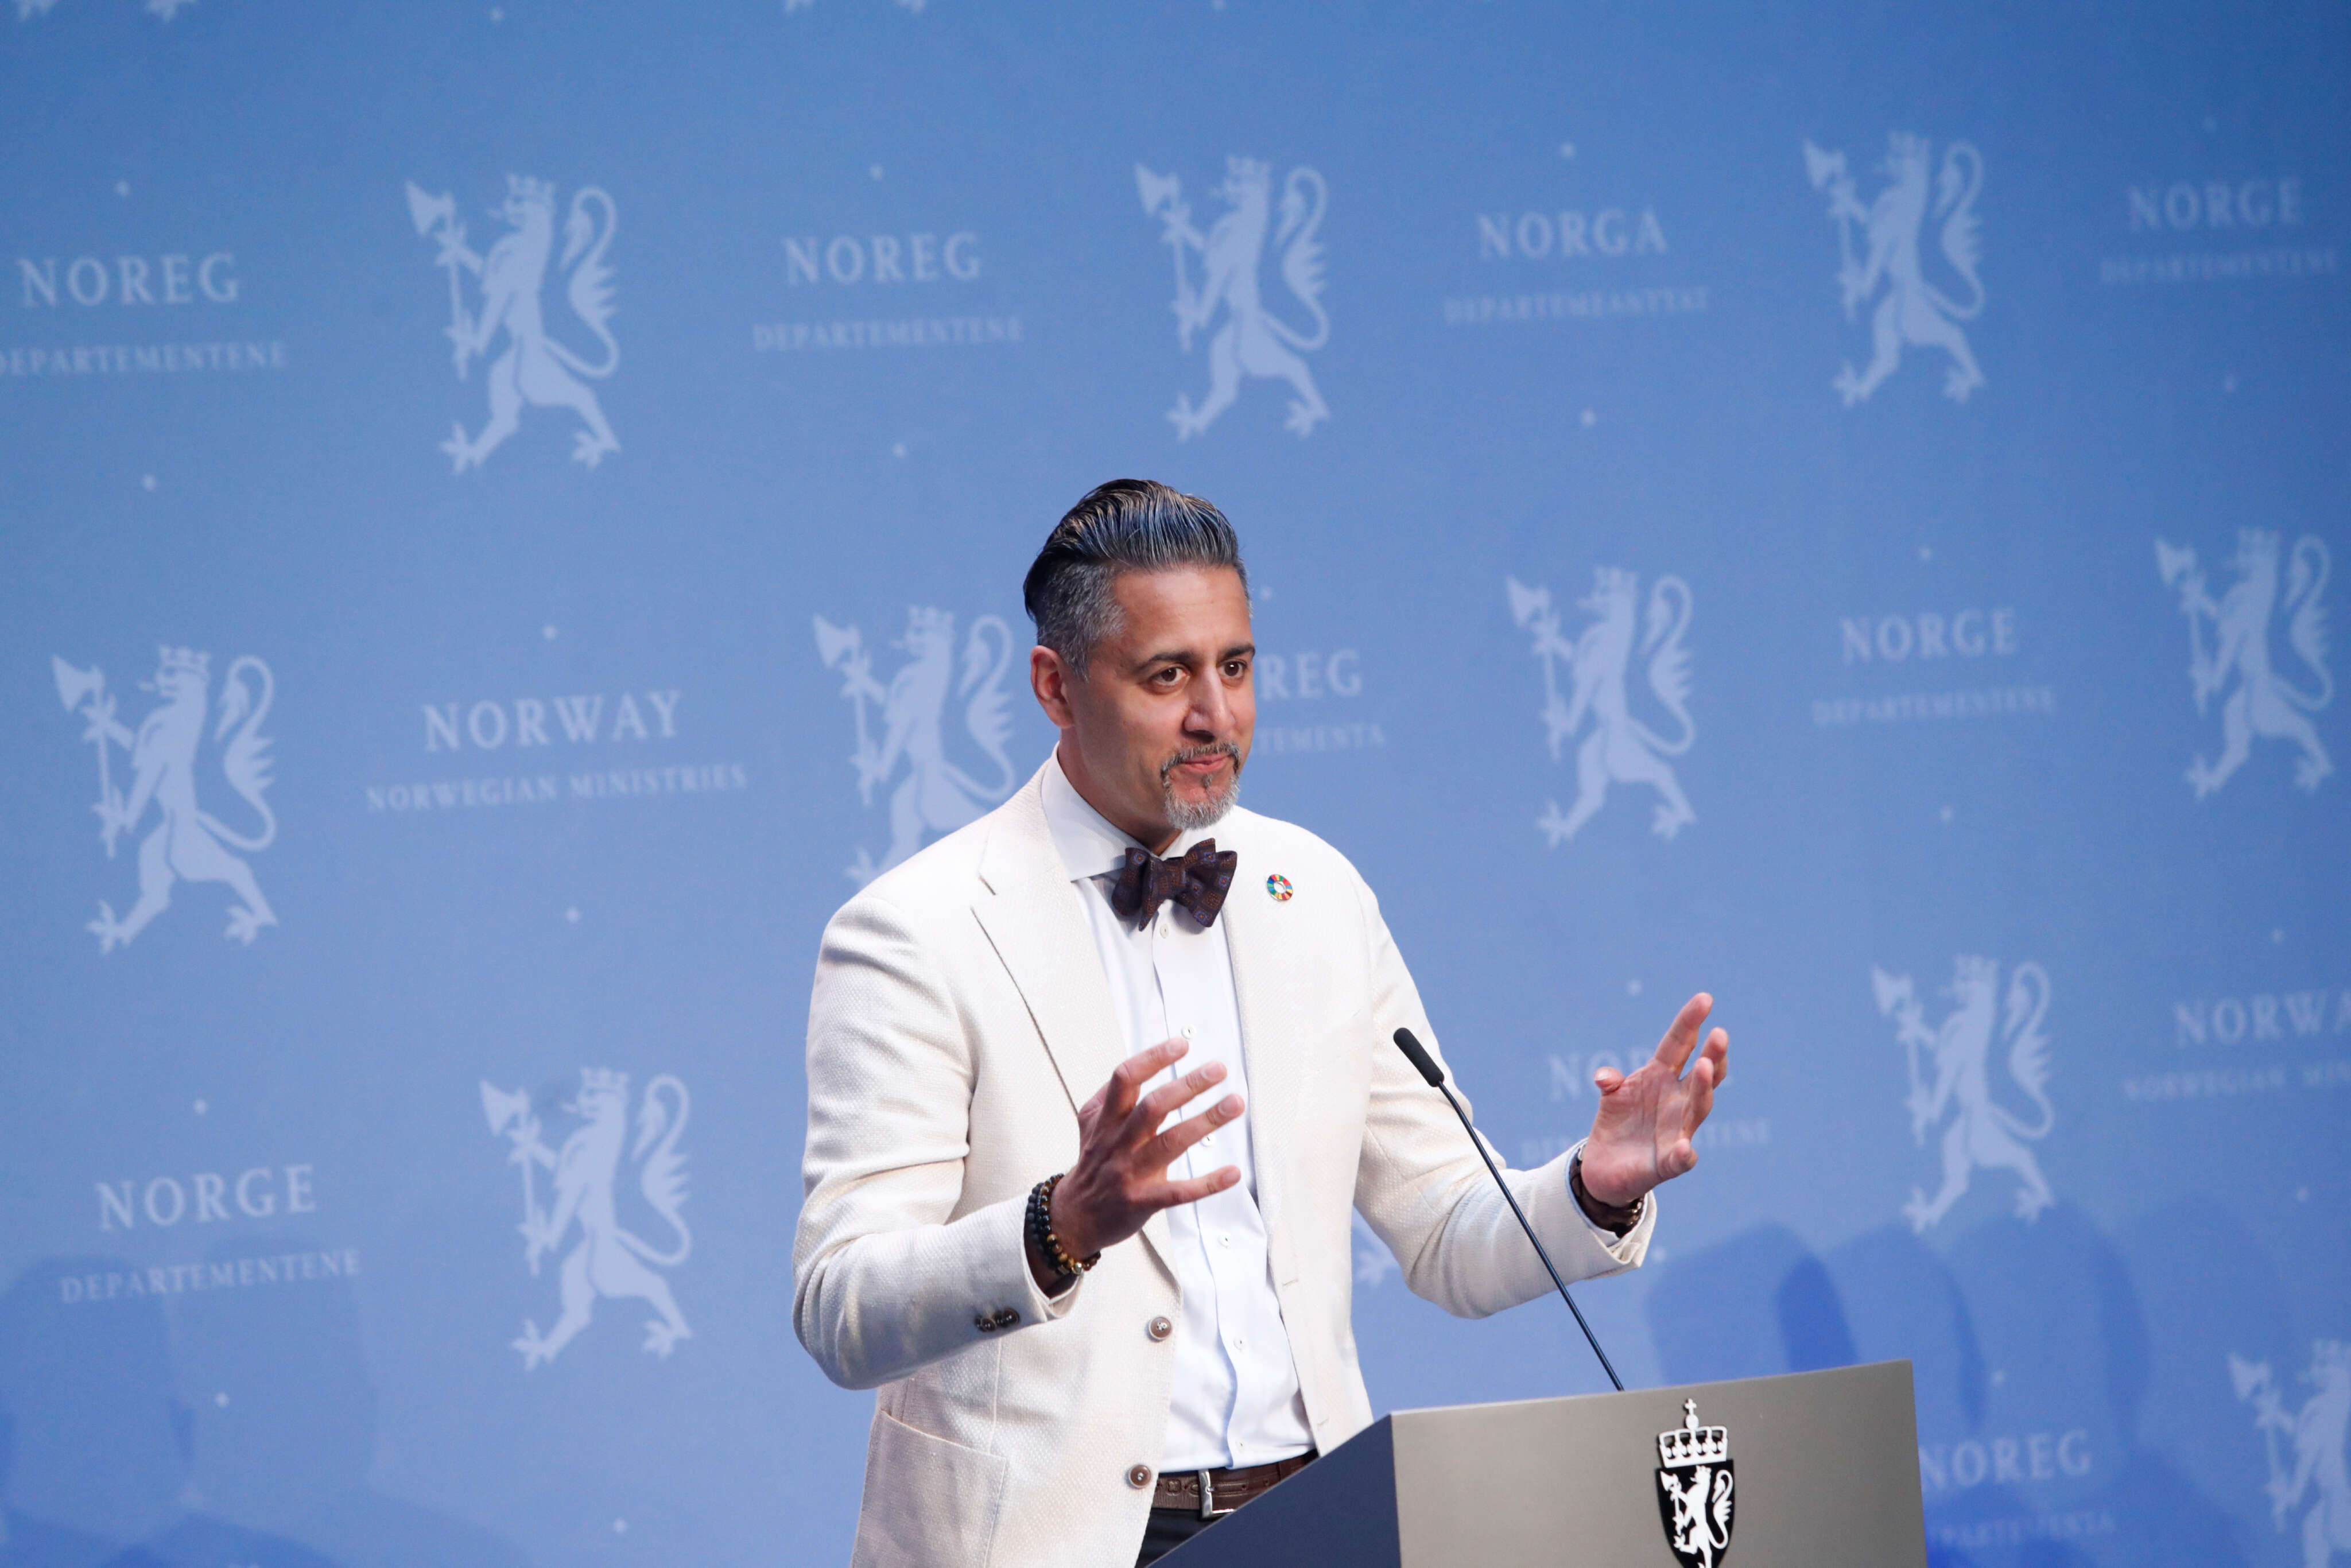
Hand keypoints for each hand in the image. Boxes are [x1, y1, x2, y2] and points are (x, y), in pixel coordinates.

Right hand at [1042, 1039, 1242, 1272]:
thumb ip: (1111, 1096)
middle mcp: (1117, 1143)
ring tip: (1234, 1103)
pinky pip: (1179, 1192)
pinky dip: (1208, 1183)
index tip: (1181, 1044)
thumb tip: (1141, 1063)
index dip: (1153, 1059)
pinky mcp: (1143, 1201)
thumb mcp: (1091, 1124)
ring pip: (1171, 1142)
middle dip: (1188, 1085)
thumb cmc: (1092, 1166)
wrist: (1075, 1217)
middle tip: (1218, 1070)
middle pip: (1153, 1107)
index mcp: (1104, 1120)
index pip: (1125, 1079)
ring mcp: (1130, 1173)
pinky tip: (1232, 1172)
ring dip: (1206, 1121)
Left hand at [1577, 993, 1729, 1208]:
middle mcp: (1677, 1100)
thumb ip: (1611, 1082)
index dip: (1690, 1022)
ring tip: (1704, 1067)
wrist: (1605, 1166)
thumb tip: (1605, 1077)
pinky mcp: (1668, 1163)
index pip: (1679, 1044)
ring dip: (1702, 1088)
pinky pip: (1680, 1159)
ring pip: (1697, 1107)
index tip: (1705, 998)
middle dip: (1711, 1054)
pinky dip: (1684, 1155)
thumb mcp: (1612, 1094)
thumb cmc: (1618, 1121)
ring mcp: (1677, 1130)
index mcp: (1661, 1076)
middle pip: (1700, 1074)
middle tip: (1719, 1034)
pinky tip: (1685, 1149)